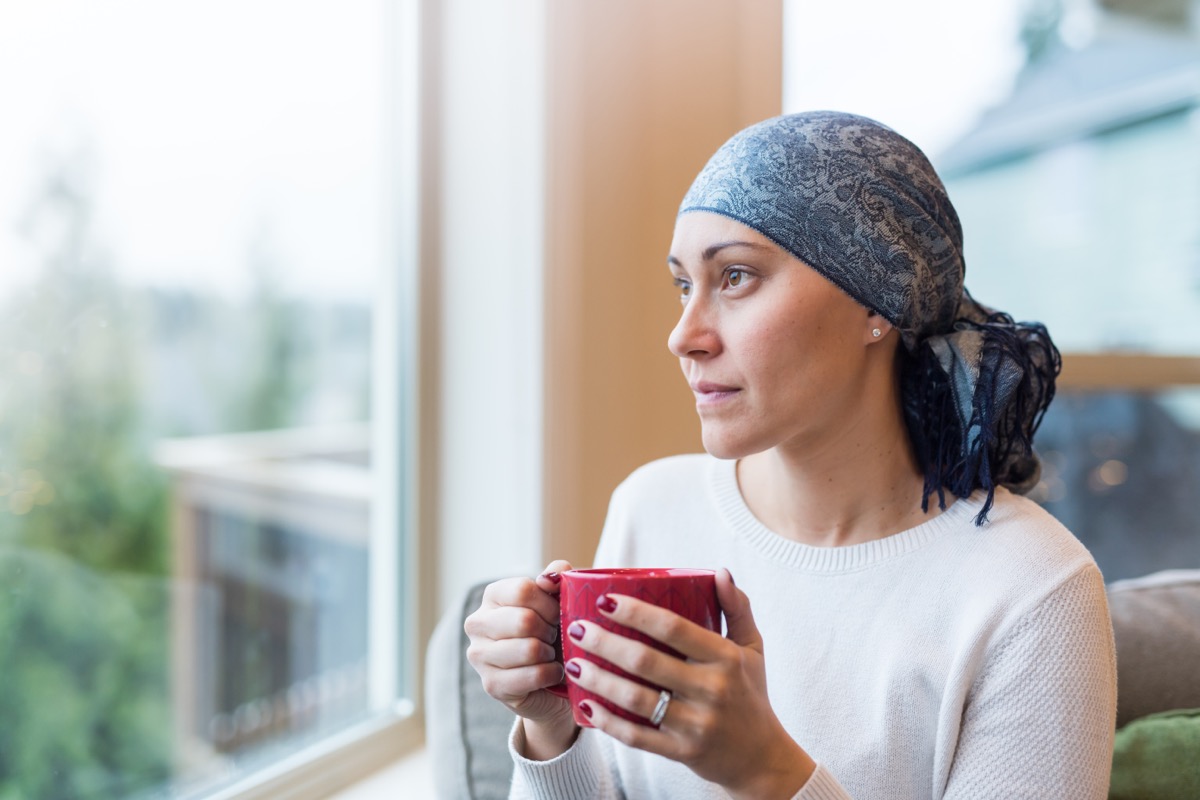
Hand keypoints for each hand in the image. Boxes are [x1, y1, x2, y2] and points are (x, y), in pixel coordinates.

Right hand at [464, 560, 578, 758]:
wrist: (552, 678)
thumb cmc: (553, 631)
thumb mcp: (558, 599)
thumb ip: (557, 577)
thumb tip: (549, 578)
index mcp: (492, 595)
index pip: (523, 590)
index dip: (550, 604)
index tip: (557, 614)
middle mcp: (477, 623)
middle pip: (524, 620)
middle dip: (551, 630)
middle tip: (554, 637)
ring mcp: (479, 655)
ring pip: (529, 649)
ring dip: (551, 654)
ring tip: (550, 654)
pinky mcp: (491, 684)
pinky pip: (533, 675)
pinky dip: (551, 674)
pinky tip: (552, 672)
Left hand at [562, 568, 814, 798]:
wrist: (762, 758)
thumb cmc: (750, 694)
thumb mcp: (752, 648)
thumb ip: (737, 608)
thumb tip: (720, 572)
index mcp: (726, 658)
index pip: (674, 629)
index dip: (636, 612)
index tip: (604, 600)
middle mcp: (711, 690)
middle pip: (646, 662)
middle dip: (604, 643)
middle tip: (576, 628)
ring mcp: (696, 724)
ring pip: (635, 700)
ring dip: (598, 680)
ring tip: (572, 663)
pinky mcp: (682, 752)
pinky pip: (637, 737)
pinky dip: (607, 722)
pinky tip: (585, 704)